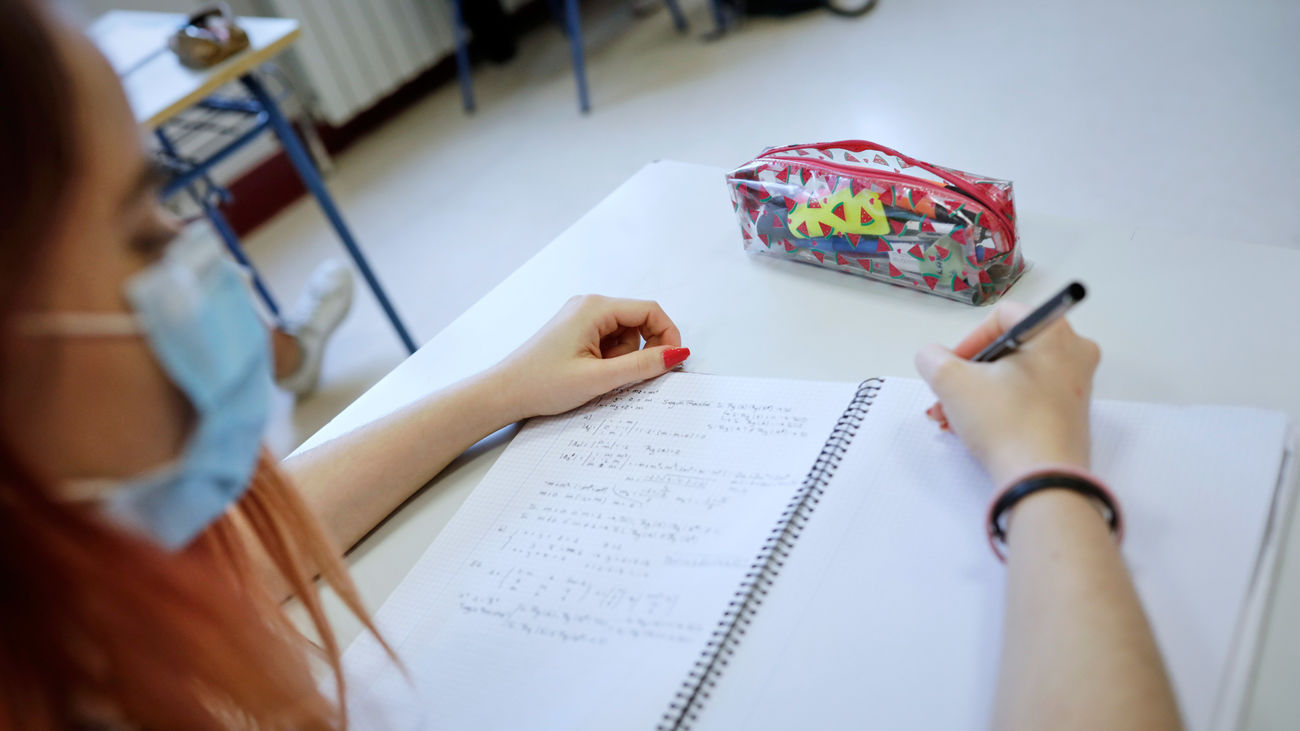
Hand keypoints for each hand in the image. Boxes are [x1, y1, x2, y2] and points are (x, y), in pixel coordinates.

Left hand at [489, 295, 689, 420]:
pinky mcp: (575, 331)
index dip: (668, 335)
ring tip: (595, 376)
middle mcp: (588, 305)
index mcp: (595, 308)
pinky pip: (607, 341)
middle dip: (638, 352)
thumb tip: (677, 354)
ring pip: (623, 335)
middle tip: (620, 376)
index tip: (673, 362)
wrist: (503, 393)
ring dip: (620, 358)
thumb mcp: (599, 378)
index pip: (650, 311)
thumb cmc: (541, 384)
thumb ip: (642, 366)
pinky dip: (607, 359)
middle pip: (638, 322)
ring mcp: (580, 317)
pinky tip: (588, 373)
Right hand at [913, 302, 1100, 485]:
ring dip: (977, 394)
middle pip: (1007, 349)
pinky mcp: (1071, 416)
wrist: (1043, 481)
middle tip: (947, 396)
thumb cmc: (1006, 424)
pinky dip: (999, 408)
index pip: (1002, 316)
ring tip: (951, 419)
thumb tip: (933, 357)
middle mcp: (1074, 353)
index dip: (969, 340)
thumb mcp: (953, 383)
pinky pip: (1028, 398)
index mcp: (1054, 332)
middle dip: (969, 374)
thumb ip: (933, 358)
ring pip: (1014, 376)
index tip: (953, 368)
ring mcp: (1076, 386)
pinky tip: (973, 430)